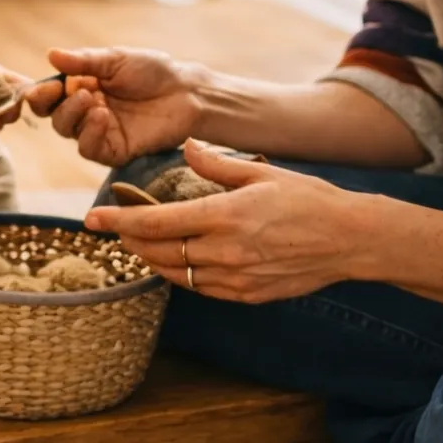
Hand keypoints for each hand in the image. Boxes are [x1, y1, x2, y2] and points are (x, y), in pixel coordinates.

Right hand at [23, 47, 205, 166]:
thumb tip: (51, 55)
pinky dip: (89, 134)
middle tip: (72, 91)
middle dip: (55, 105)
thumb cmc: (153, 71)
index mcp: (82, 87)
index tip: (48, 85)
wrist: (186, 92)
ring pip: (68, 132)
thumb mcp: (116, 59)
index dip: (41, 92)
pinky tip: (101, 117)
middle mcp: (86, 111)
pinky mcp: (115, 150)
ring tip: (94, 101)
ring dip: (73, 116)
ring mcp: (99, 131)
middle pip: (54, 116)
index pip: (50, 95)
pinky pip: (90, 149)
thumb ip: (83, 61)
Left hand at [84, 139, 360, 302]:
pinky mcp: (246, 295)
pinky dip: (182, 274)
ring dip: (152, 260)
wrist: (349, 240)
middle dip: (130, 242)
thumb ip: (216, 163)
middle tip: (113, 229)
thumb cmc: (308, 199)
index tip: (92, 220)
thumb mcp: (260, 171)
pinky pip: (200, 287)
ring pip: (176, 274)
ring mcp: (235, 279)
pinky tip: (177, 259)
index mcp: (224, 216)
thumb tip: (185, 147)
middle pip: (158, 253)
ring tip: (139, 243)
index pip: (156, 224)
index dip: (119, 222)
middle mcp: (224, 252)